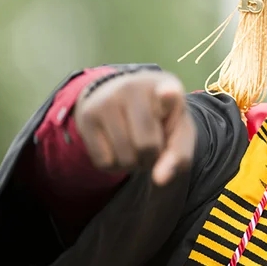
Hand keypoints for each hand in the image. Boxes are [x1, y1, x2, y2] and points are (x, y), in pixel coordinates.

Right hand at [74, 71, 195, 185]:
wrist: (121, 96)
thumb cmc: (159, 119)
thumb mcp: (178, 132)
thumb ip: (179, 155)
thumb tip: (160, 179)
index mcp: (167, 86)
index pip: (169, 92)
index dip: (169, 94)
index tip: (169, 92)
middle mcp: (134, 88)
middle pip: (147, 146)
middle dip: (152, 157)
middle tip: (151, 144)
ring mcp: (107, 99)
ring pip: (125, 157)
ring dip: (134, 164)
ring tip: (135, 144)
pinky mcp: (87, 115)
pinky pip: (104, 162)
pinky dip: (115, 165)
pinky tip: (118, 147)